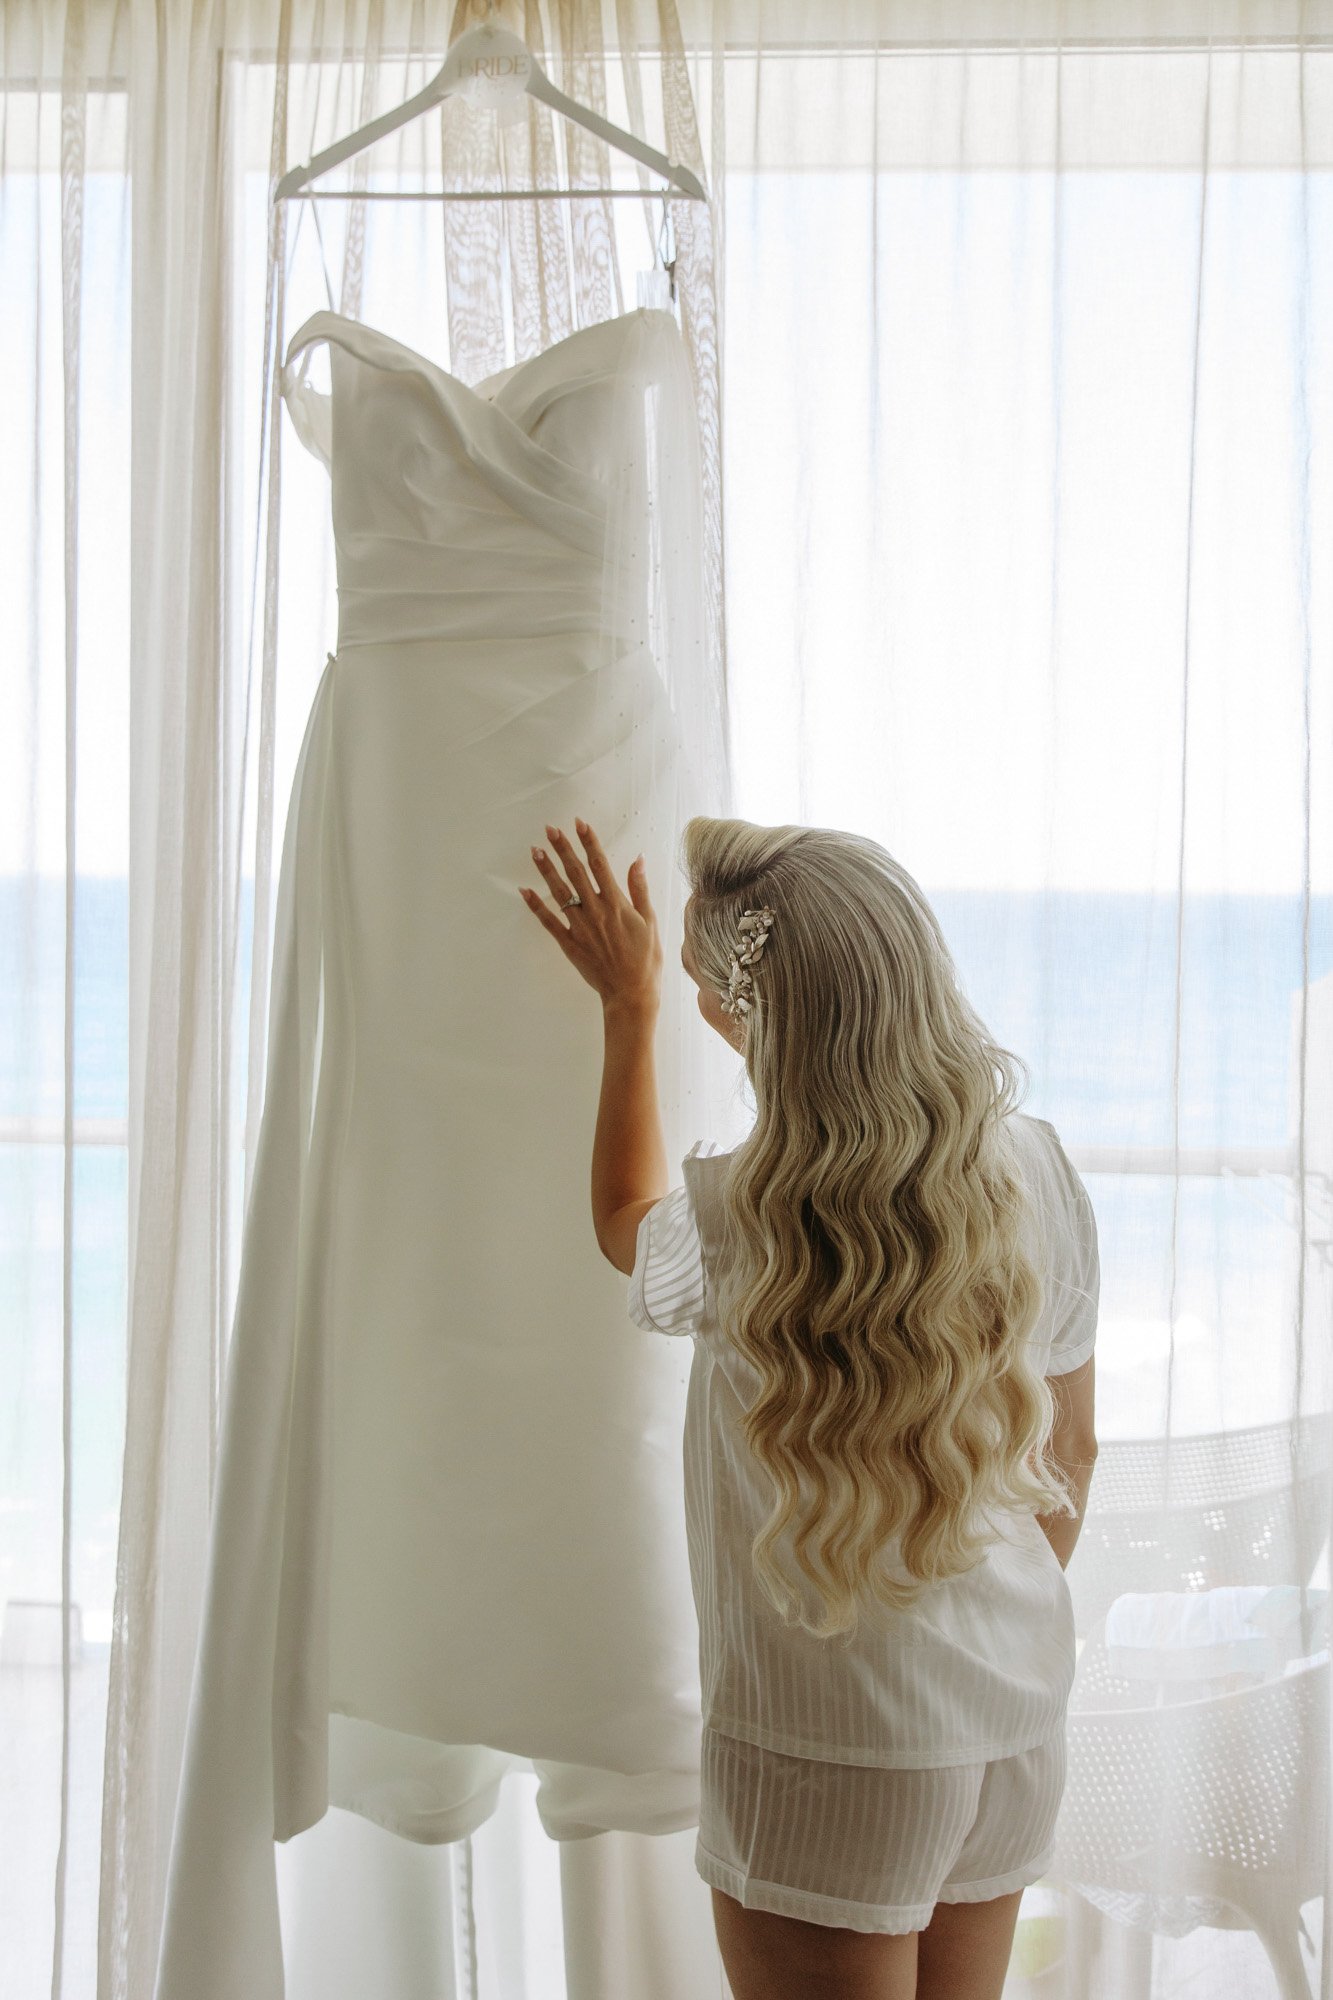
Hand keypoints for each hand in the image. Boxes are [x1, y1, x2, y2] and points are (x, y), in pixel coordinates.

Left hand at [521, 817, 661, 1012]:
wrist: (631, 994)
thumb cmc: (646, 960)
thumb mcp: (651, 921)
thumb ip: (640, 889)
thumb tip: (637, 860)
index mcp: (617, 903)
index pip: (599, 864)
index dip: (589, 841)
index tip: (579, 823)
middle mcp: (595, 911)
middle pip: (575, 872)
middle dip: (562, 848)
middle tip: (550, 828)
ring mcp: (580, 927)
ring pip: (559, 892)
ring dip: (546, 870)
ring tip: (535, 850)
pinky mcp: (569, 943)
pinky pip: (548, 921)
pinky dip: (535, 906)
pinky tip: (524, 891)